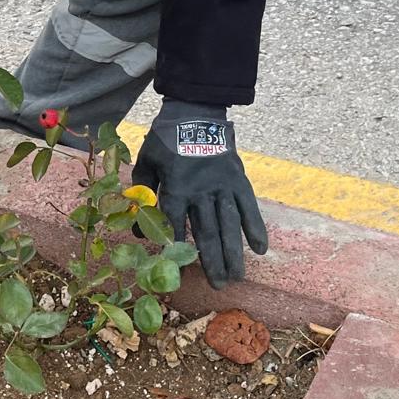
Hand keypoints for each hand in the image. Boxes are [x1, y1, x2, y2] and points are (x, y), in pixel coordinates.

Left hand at [132, 101, 268, 287]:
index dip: (175, 249)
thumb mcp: (146, 161)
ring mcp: (223, 185)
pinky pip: (249, 206)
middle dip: (212, 261)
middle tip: (219, 287)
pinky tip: (261, 248)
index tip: (178, 272)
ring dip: (234, 252)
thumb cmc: (165, 139)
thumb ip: (143, 192)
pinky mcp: (238, 179)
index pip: (175, 224)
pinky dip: (256, 227)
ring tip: (237, 276)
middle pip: (207, 231)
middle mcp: (201, 190)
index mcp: (176, 187)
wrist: (195, 111)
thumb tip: (138, 227)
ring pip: (230, 224)